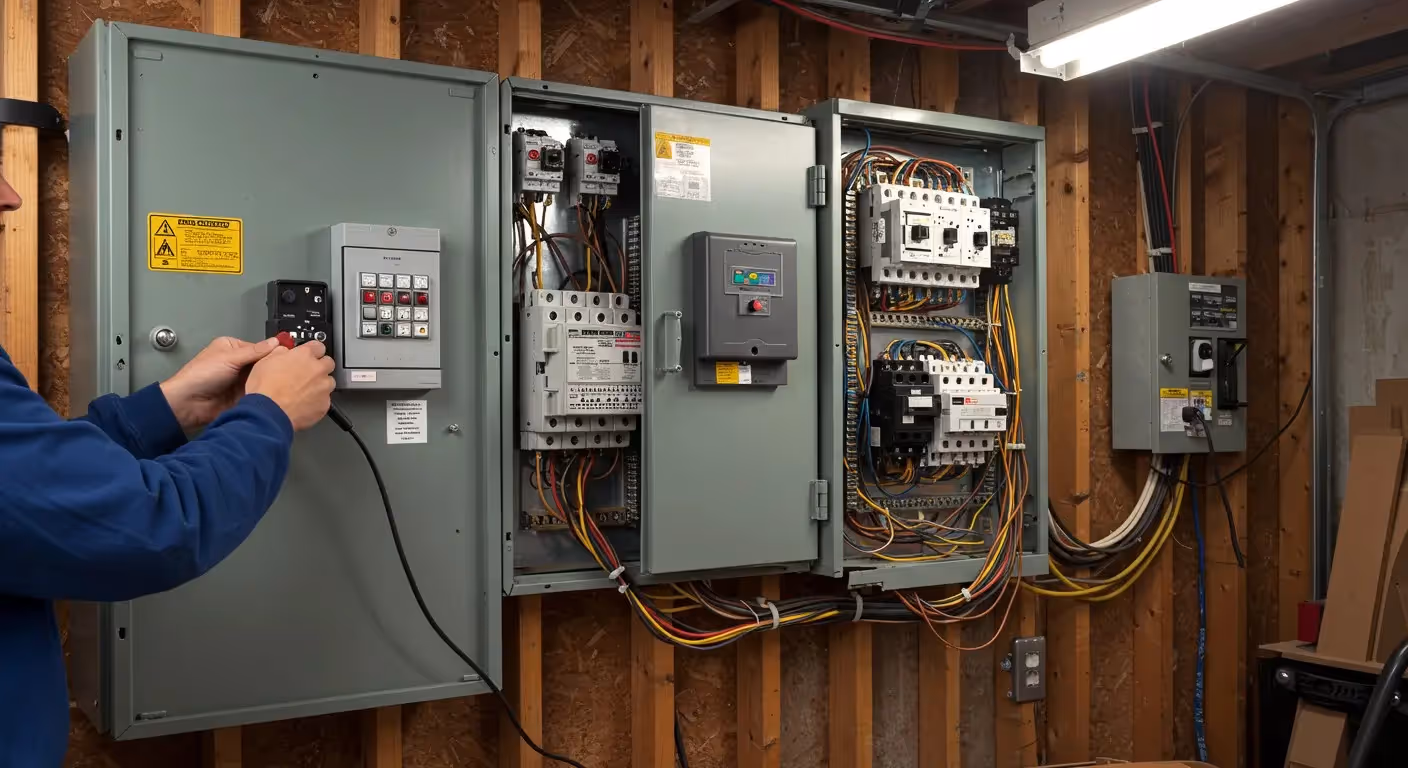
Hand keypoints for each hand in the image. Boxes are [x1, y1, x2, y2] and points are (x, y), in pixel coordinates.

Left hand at [161, 336, 282, 430]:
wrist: (188, 405)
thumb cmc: (198, 377)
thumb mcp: (229, 358)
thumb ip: (255, 350)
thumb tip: (275, 342)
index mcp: (231, 348)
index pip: (260, 347)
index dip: (273, 352)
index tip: (286, 355)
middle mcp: (237, 363)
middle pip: (263, 363)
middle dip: (272, 367)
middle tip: (286, 369)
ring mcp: (240, 380)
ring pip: (263, 378)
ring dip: (268, 380)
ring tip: (281, 382)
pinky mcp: (243, 396)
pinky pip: (259, 392)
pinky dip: (264, 392)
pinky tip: (272, 392)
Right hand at [244, 340, 335, 430]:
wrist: (267, 413)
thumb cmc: (264, 389)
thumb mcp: (264, 361)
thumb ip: (280, 352)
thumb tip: (284, 351)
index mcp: (304, 355)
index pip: (318, 346)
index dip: (312, 351)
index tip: (309, 355)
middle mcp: (317, 369)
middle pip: (328, 363)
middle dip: (319, 367)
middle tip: (306, 374)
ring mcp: (323, 388)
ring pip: (328, 382)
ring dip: (319, 385)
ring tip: (303, 392)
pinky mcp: (324, 404)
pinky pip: (325, 400)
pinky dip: (317, 401)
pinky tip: (303, 404)